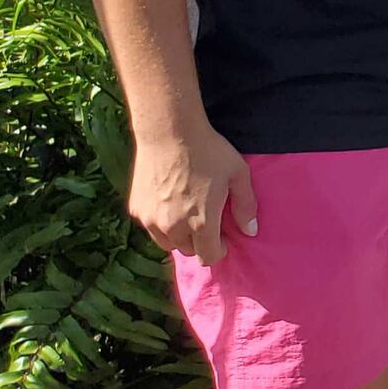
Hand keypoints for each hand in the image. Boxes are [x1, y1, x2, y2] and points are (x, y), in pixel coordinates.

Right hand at [128, 120, 256, 265]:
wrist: (169, 132)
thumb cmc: (209, 151)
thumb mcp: (238, 174)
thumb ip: (246, 206)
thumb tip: (250, 232)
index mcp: (201, 223)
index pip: (209, 256)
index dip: (219, 250)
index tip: (223, 236)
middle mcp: (173, 227)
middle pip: (188, 250)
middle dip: (199, 241)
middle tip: (205, 219)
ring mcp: (151, 220)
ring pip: (167, 242)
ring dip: (178, 235)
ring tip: (187, 212)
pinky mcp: (136, 209)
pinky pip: (151, 226)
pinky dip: (160, 222)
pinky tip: (169, 201)